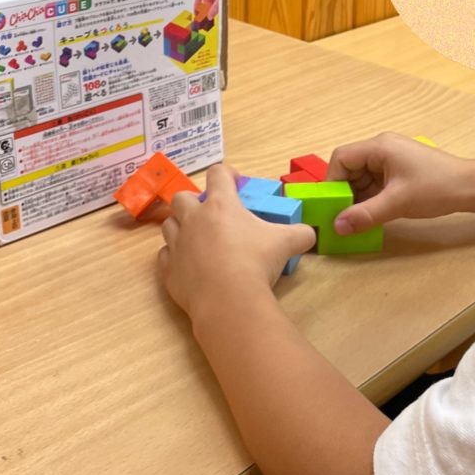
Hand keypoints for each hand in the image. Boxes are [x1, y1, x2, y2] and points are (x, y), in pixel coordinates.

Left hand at [158, 164, 314, 319]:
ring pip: (168, 224)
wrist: (228, 300)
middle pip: (182, 197)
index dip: (227, 174)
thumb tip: (309, 234)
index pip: (218, 174)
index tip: (235, 183)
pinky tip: (189, 265)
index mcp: (221, 204)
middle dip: (194, 202)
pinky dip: (175, 256)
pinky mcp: (168, 270)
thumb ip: (300, 234)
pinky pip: (165, 255)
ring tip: (197, 239)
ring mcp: (177, 244)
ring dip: (181, 227)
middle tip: (211, 215)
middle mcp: (193, 219)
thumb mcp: (287, 243)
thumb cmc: (256, 262)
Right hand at [326, 133, 471, 234]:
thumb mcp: (397, 203)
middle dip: (346, 192)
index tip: (332, 205)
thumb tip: (337, 226)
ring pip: (362, 178)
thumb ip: (365, 214)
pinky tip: (372, 215)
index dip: (333, 181)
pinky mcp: (399, 172)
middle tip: (344, 216)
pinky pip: (375, 183)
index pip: (341, 158)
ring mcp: (392, 160)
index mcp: (379, 147)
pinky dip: (371, 199)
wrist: (471, 188)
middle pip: (350, 168)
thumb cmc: (437, 187)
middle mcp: (383, 149)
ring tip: (358, 219)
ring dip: (358, 198)